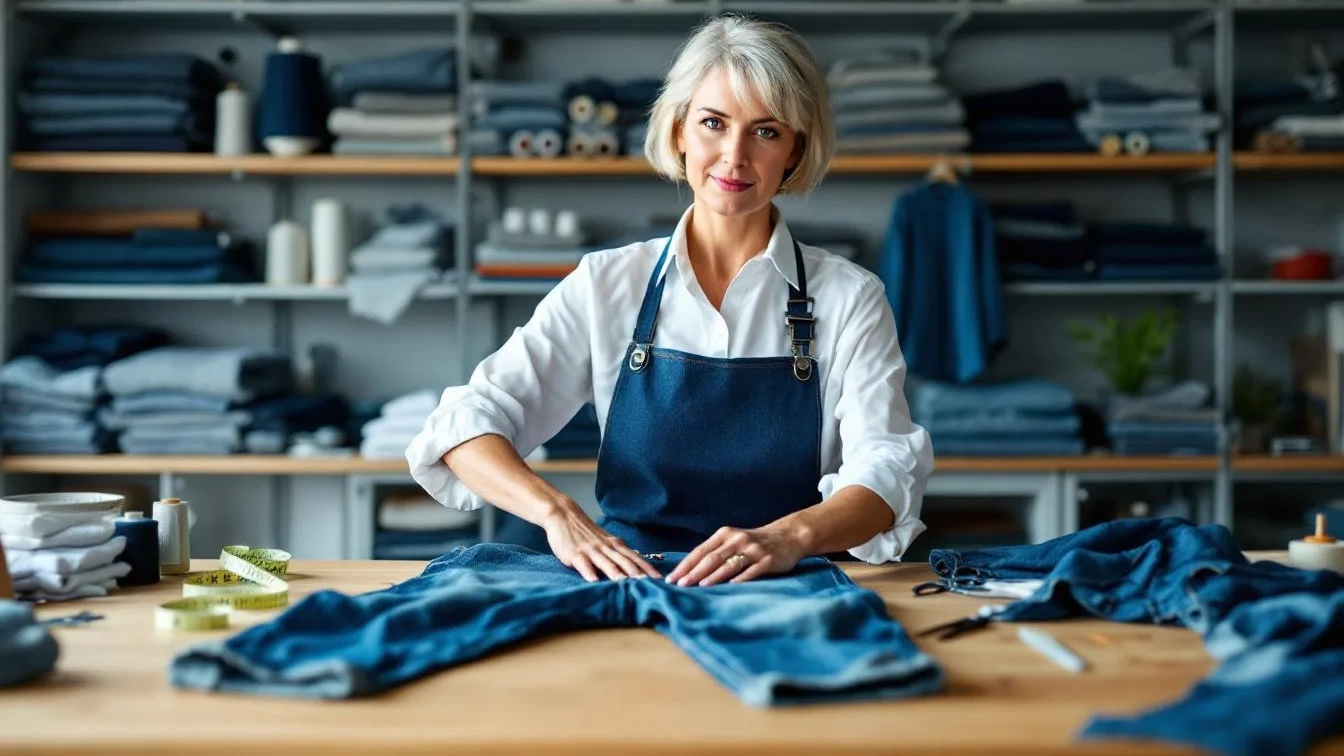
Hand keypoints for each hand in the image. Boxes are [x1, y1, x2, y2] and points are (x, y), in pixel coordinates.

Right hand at [540, 502, 660, 581]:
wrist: (563, 514)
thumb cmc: (585, 532)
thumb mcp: (605, 541)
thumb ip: (618, 553)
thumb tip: (635, 568)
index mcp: (615, 544)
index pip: (635, 557)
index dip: (647, 568)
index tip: (660, 579)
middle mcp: (606, 547)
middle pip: (625, 560)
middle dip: (637, 573)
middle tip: (649, 584)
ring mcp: (591, 550)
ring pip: (606, 562)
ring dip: (616, 573)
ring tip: (625, 583)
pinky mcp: (575, 554)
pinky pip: (584, 564)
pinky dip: (589, 572)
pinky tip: (594, 580)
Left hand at [665, 524, 809, 586]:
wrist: (788, 536)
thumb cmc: (754, 543)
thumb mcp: (733, 541)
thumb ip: (715, 552)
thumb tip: (689, 572)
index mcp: (724, 535)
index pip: (700, 551)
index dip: (685, 565)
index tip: (671, 578)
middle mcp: (737, 540)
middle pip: (711, 558)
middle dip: (694, 572)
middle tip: (680, 585)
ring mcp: (753, 549)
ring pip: (729, 564)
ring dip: (713, 576)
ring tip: (699, 586)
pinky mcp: (767, 560)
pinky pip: (751, 571)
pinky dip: (740, 579)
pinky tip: (730, 587)